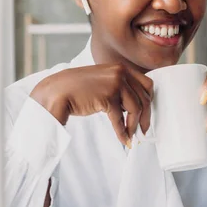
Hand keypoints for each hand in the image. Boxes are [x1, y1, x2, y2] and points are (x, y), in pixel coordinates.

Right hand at [31, 64, 152, 147]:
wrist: (58, 91)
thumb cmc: (79, 89)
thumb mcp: (104, 82)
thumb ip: (121, 88)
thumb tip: (137, 107)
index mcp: (122, 67)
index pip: (147, 84)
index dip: (149, 101)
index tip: (147, 115)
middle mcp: (121, 72)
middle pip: (144, 97)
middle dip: (145, 117)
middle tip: (143, 130)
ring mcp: (115, 83)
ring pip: (136, 108)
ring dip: (133, 126)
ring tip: (131, 136)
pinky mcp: (107, 96)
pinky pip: (120, 118)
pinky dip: (123, 131)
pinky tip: (124, 139)